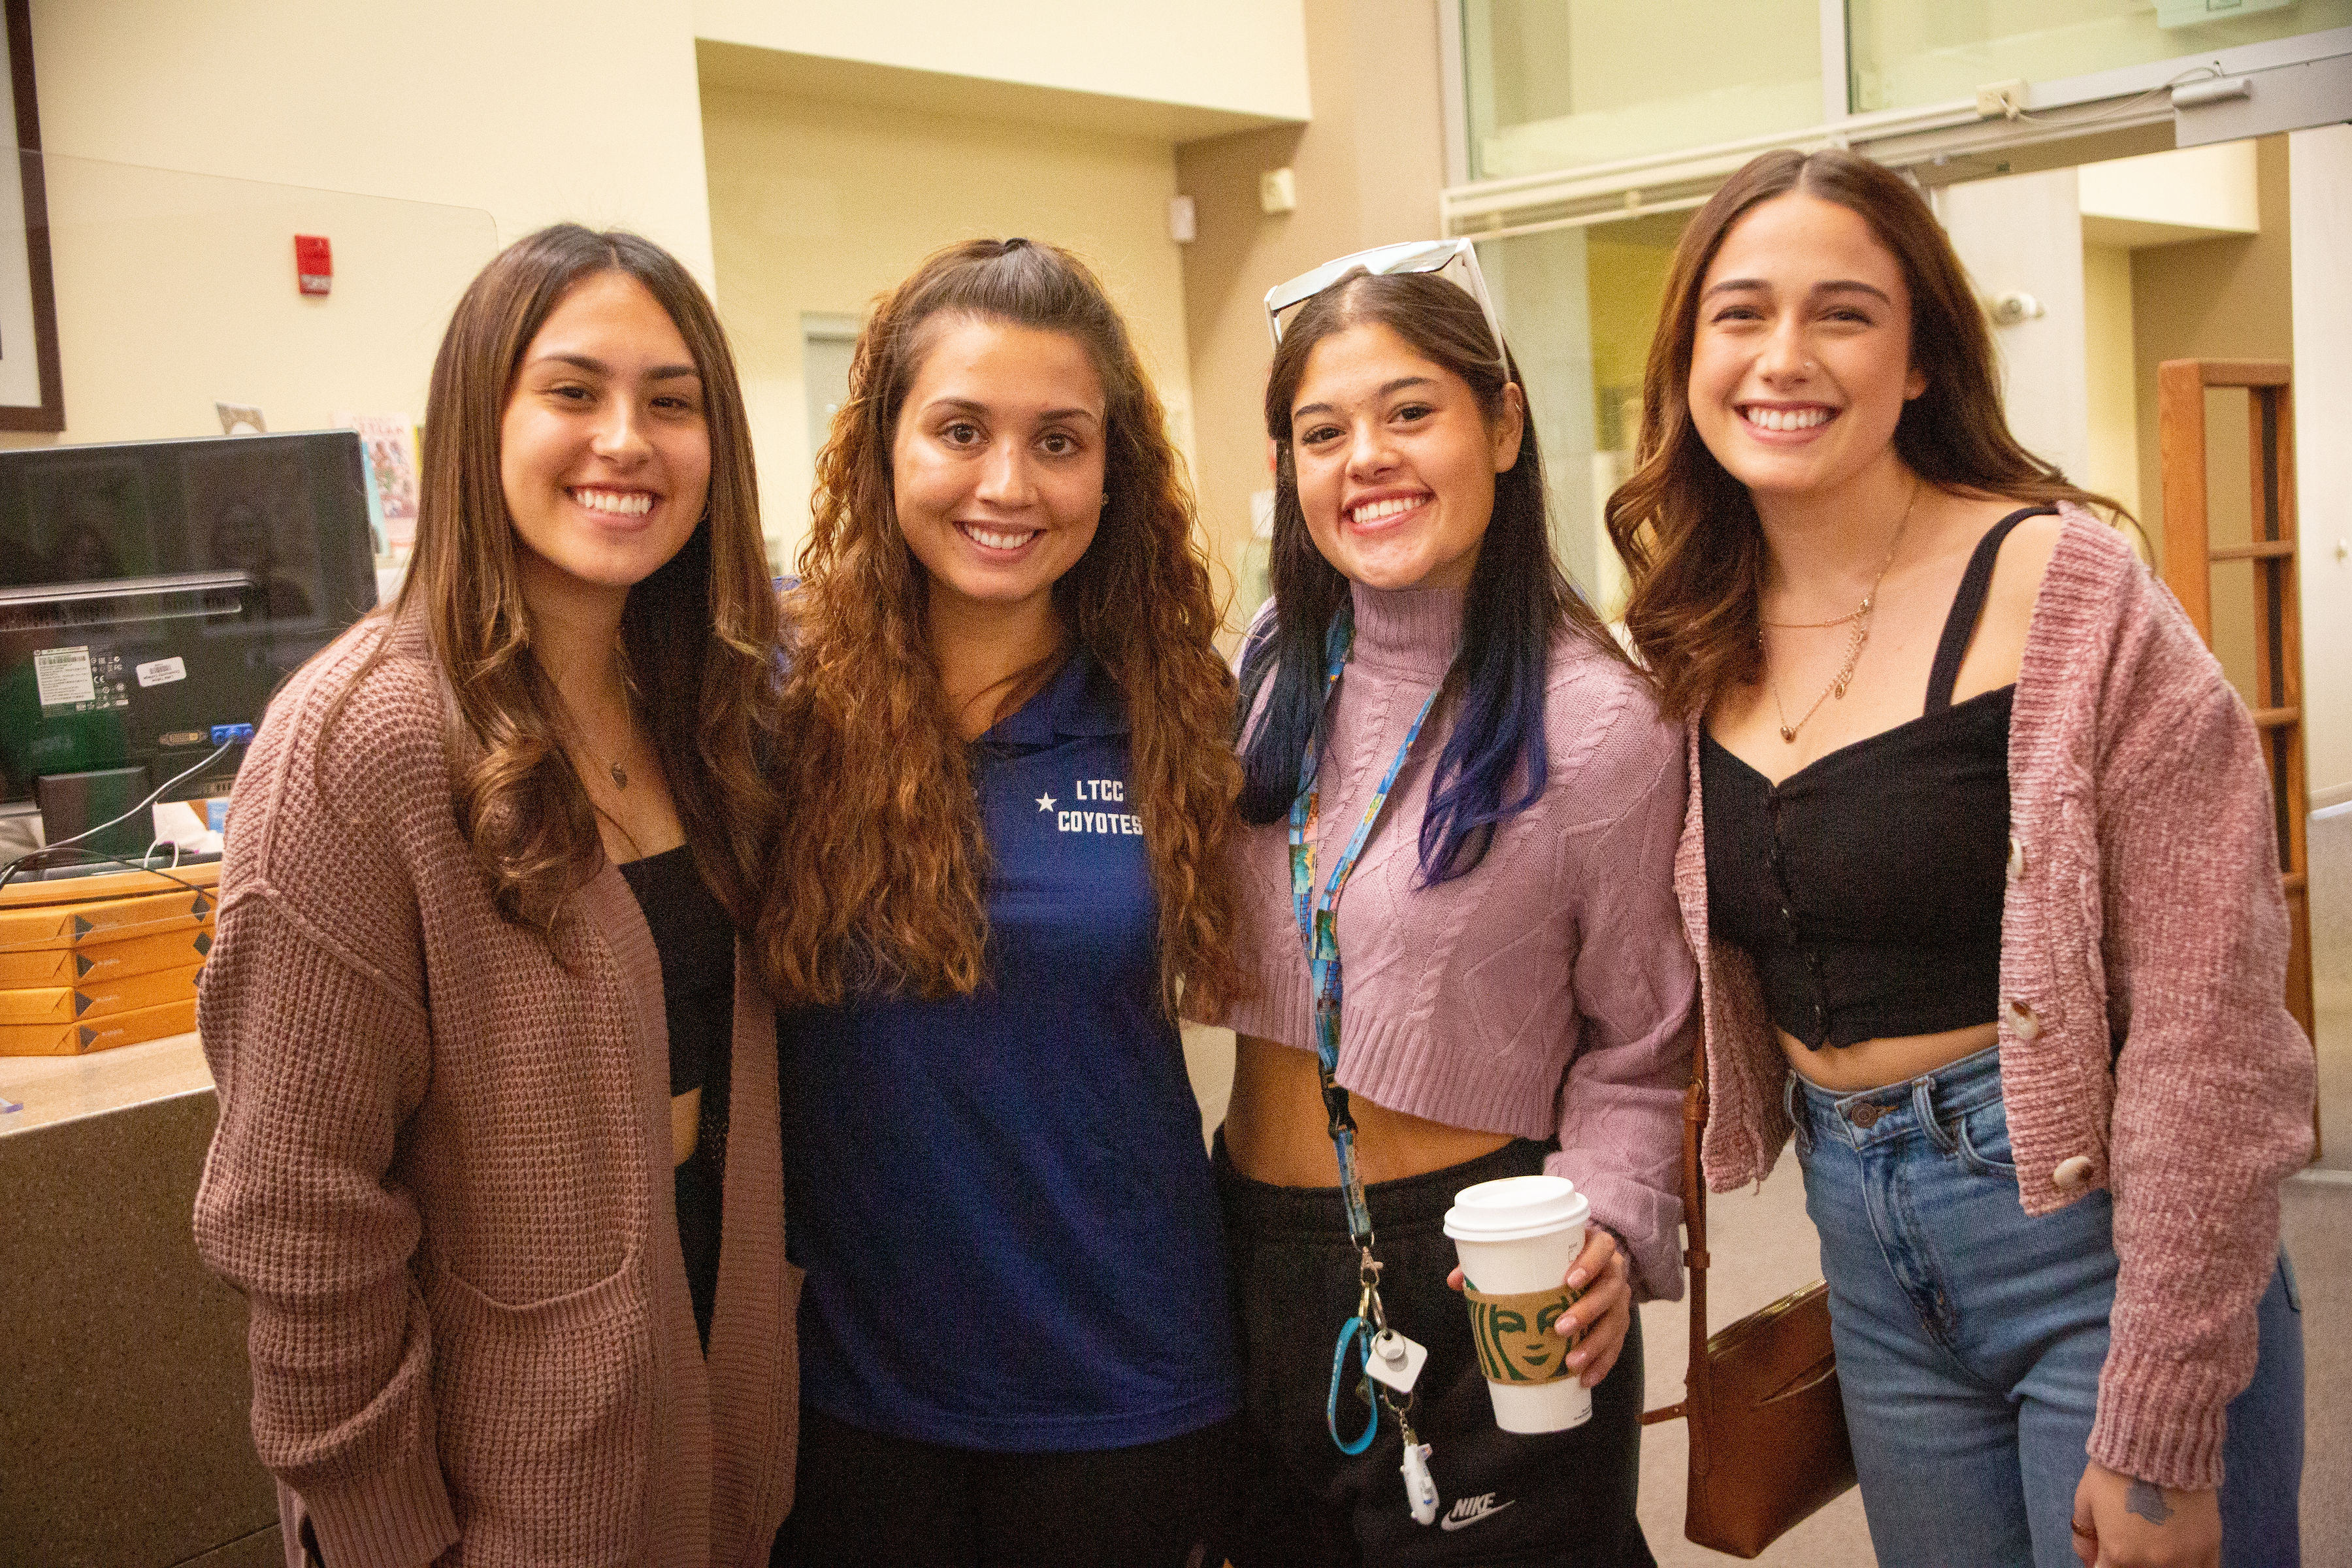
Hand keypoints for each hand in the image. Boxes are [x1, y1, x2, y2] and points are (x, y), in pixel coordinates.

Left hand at [1446, 1227, 1632, 1387]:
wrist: (1588, 1265)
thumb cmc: (1555, 1258)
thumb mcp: (1533, 1253)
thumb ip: (1496, 1263)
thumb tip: (1456, 1280)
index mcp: (1593, 1247)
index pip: (1602, 1247)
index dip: (1590, 1262)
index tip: (1569, 1280)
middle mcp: (1613, 1272)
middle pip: (1610, 1289)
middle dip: (1587, 1310)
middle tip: (1560, 1328)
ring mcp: (1619, 1299)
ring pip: (1617, 1321)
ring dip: (1596, 1344)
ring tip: (1571, 1362)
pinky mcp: (1619, 1323)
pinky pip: (1616, 1345)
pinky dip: (1603, 1363)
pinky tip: (1586, 1379)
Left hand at [2069, 1461, 2218, 1567]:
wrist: (2157, 1444)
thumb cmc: (2114, 1471)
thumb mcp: (2085, 1501)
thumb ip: (2084, 1537)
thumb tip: (2090, 1562)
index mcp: (2120, 1555)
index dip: (2103, 1564)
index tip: (2105, 1553)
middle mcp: (2154, 1565)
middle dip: (2128, 1563)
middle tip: (2129, 1542)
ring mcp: (2186, 1560)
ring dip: (2157, 1565)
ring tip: (2153, 1543)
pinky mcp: (2210, 1548)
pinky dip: (2189, 1565)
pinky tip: (2180, 1555)